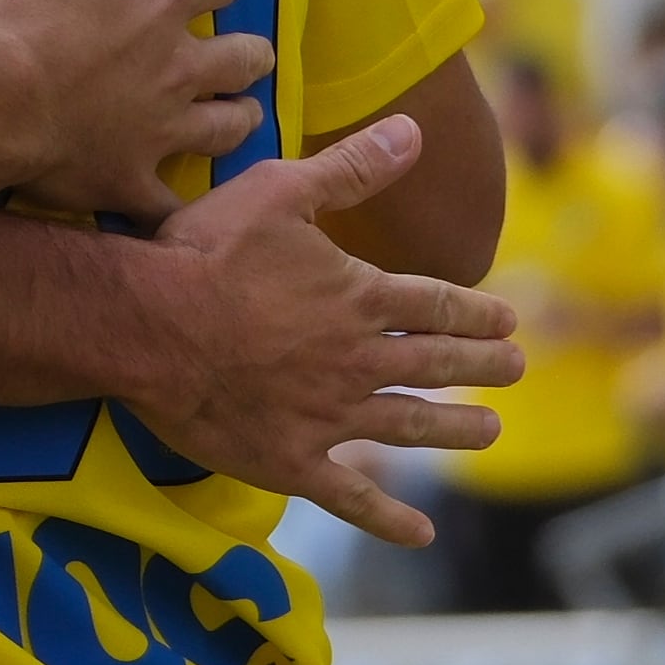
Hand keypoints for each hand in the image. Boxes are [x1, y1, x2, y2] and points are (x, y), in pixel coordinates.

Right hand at [0, 0, 271, 220]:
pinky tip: (188, 212)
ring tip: (238, 115)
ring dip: (237, 118)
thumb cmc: (17, 8)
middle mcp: (179, 64)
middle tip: (245, 54)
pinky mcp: (132, 176)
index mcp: (161, 1)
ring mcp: (161, 127)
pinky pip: (170, 203)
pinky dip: (180, 208)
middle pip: (244, 58)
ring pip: (226, 127)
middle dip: (249, 53)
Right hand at [115, 116, 519, 548]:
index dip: (476, 311)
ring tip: (489, 432)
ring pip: (408, 426)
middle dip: (480, 366)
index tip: (508, 320)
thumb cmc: (206, 252)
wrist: (148, 327)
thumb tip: (414, 131)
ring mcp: (328, 417)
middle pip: (433, 364)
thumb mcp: (277, 190)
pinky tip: (420, 533)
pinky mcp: (291, 460)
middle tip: (515, 370)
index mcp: (357, 297)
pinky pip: (351, 497)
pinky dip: (389, 518)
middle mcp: (357, 361)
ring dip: (454, 430)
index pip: (435, 303)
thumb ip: (350, 167)